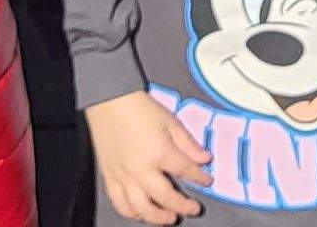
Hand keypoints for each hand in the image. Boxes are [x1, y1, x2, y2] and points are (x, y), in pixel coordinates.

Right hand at [85, 91, 207, 223]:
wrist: (109, 102)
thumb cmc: (140, 109)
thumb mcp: (170, 121)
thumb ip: (188, 143)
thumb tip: (205, 159)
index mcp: (159, 153)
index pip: (186, 171)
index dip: (200, 178)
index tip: (207, 180)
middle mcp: (141, 170)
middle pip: (165, 197)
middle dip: (183, 206)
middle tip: (193, 208)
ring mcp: (124, 177)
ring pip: (141, 208)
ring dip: (158, 217)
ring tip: (170, 217)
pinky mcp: (110, 178)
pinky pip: (120, 203)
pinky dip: (132, 213)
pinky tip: (142, 213)